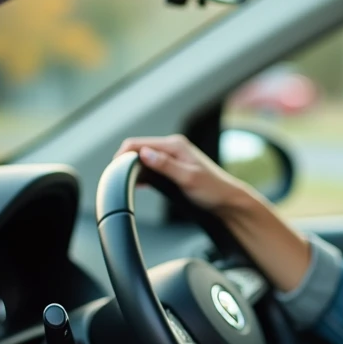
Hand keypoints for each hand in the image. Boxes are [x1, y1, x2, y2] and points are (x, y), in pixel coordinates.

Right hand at [114, 134, 255, 213]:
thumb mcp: (187, 178)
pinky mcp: (173, 167)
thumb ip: (165, 165)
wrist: (228, 200)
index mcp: (175, 145)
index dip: (122, 156)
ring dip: (133, 168)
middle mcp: (172, 146)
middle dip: (125, 162)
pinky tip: (139, 184)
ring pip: (143, 158)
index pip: (138, 143)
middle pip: (138, 149)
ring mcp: (173, 156)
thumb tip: (144, 154)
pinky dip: (142, 174)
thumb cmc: (212, 190)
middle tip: (117, 179)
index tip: (114, 171)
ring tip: (126, 182)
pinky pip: (151, 166)